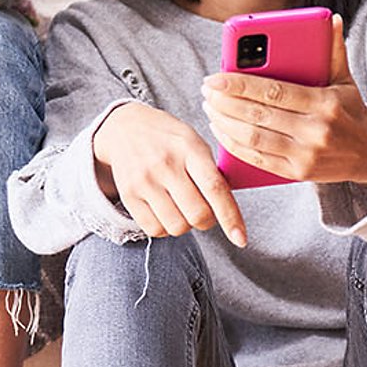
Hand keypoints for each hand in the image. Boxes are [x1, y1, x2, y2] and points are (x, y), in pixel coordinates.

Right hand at [92, 101, 246, 246]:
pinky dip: (165, 228)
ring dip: (185, 225)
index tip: (241, 239)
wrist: (126, 126)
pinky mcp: (128, 194)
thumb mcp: (195, 142)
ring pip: (177, 227)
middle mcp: (165, 164)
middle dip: (206, 220)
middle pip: (197, 214)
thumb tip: (231, 211)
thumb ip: (213, 172)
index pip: (214, 188)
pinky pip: (154, 230)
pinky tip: (164, 210)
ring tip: (180, 206)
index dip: (230, 217)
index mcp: (190, 148)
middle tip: (202, 208)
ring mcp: (144, 180)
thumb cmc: (169, 139)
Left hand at [202, 14, 366, 188]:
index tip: (214, 77)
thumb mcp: (345, 80)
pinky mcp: (297, 173)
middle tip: (206, 89)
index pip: (273, 91)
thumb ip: (334, 49)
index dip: (239, 85)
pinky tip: (220, 129)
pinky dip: (233, 145)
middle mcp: (315, 131)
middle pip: (258, 115)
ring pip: (253, 138)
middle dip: (225, 102)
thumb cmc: (350, 111)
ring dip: (224, 122)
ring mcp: (305, 155)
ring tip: (208, 106)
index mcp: (324, 103)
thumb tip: (332, 18)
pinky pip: (257, 159)